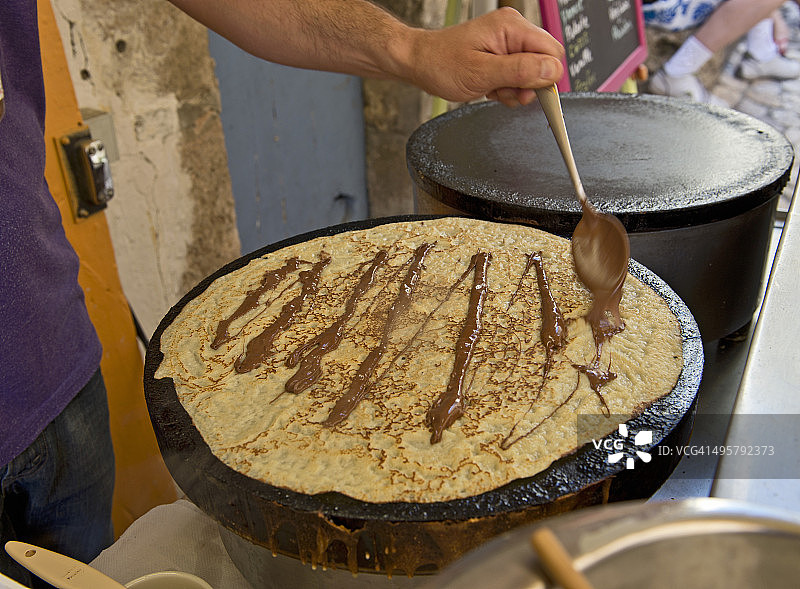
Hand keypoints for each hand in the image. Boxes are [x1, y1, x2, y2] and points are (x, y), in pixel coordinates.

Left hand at [405, 7, 564, 106]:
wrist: (420, 63)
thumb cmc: (441, 64)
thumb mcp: (481, 73)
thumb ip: (519, 71)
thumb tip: (552, 71)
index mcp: (511, 27)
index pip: (552, 52)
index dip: (544, 77)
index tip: (527, 93)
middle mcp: (513, 29)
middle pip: (544, 62)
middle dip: (528, 84)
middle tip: (504, 92)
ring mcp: (508, 40)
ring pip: (532, 71)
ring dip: (515, 88)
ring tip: (492, 89)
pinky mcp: (502, 52)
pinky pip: (518, 73)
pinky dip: (508, 86)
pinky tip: (491, 87)